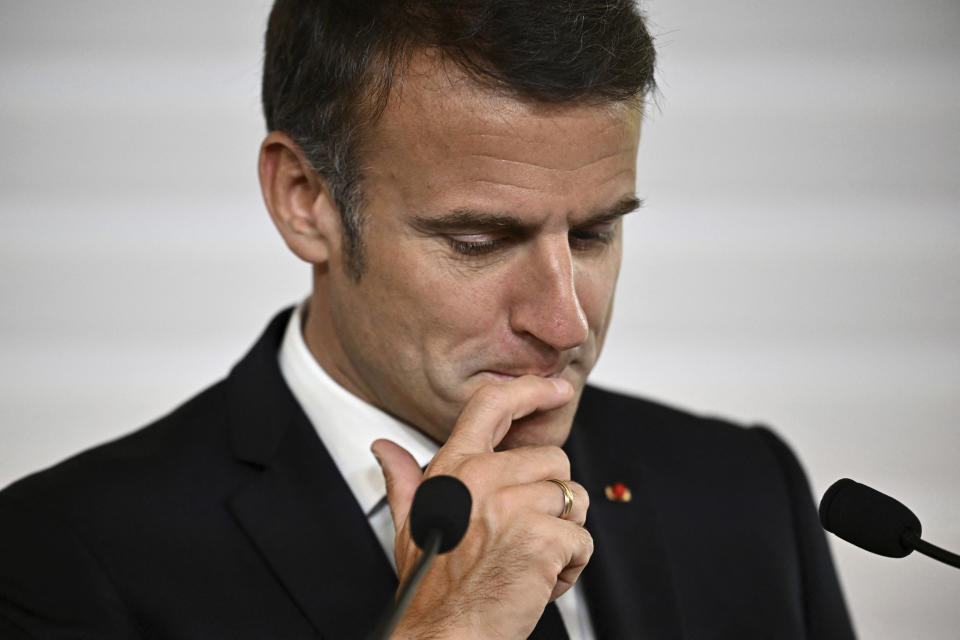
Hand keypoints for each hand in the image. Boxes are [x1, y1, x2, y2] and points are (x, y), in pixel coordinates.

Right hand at [372, 375, 592, 639]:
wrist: (446, 636)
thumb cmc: (433, 587)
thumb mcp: (410, 524)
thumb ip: (404, 479)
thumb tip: (384, 449)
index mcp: (455, 469)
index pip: (493, 405)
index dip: (532, 390)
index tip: (556, 389)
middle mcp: (483, 479)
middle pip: (553, 460)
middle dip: (551, 499)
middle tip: (524, 534)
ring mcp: (513, 506)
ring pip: (573, 498)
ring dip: (562, 534)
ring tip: (529, 558)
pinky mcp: (542, 538)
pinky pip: (582, 538)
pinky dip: (571, 565)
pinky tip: (540, 580)